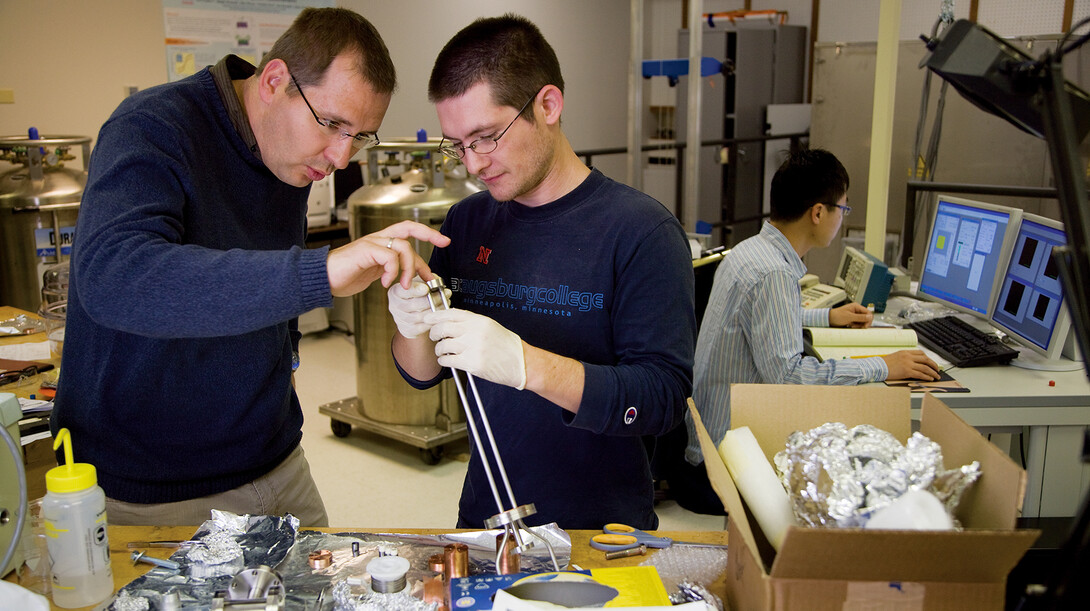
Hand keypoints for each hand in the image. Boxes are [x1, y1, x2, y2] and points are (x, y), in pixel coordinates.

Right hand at [326, 220, 450, 296]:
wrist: (323, 279)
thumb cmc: (346, 276)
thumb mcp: (377, 275)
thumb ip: (394, 272)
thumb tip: (413, 278)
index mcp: (382, 243)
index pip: (408, 232)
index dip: (427, 235)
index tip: (444, 241)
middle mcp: (378, 239)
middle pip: (408, 227)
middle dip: (429, 233)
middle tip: (443, 242)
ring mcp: (371, 243)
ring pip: (402, 246)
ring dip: (409, 267)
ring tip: (404, 284)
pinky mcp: (364, 250)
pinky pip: (388, 256)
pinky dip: (392, 271)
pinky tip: (385, 282)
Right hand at [388, 278, 448, 338]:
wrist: (413, 312)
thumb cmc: (417, 293)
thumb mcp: (420, 281)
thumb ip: (426, 278)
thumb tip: (436, 280)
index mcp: (395, 292)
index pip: (403, 291)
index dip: (415, 290)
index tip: (426, 288)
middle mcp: (395, 307)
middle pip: (413, 305)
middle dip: (431, 299)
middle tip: (445, 294)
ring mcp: (400, 320)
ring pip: (419, 317)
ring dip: (435, 310)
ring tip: (446, 303)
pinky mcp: (408, 330)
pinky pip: (423, 327)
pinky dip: (434, 321)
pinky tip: (441, 314)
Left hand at [425, 309, 526, 389]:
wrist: (521, 363)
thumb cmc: (506, 346)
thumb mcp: (490, 327)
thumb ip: (470, 323)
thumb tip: (448, 321)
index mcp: (479, 320)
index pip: (451, 313)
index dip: (435, 315)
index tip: (427, 318)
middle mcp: (475, 332)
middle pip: (442, 328)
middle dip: (434, 333)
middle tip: (435, 337)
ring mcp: (473, 348)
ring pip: (443, 345)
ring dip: (439, 349)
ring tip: (443, 351)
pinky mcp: (472, 364)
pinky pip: (447, 360)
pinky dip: (443, 360)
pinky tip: (447, 360)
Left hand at [830, 303, 873, 327]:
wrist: (829, 319)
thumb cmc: (837, 316)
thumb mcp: (849, 317)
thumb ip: (860, 317)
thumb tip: (870, 317)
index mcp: (856, 307)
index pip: (868, 313)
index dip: (869, 319)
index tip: (865, 326)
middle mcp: (857, 310)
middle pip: (866, 318)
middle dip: (863, 323)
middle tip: (857, 327)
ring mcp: (855, 315)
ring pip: (862, 322)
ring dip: (859, 325)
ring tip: (851, 326)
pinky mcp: (853, 320)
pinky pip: (858, 324)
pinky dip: (856, 326)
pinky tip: (850, 326)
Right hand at [883, 350, 939, 380]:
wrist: (877, 367)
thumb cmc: (884, 364)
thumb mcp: (895, 357)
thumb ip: (905, 358)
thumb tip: (913, 363)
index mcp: (905, 352)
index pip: (921, 353)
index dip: (928, 358)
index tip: (931, 362)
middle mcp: (908, 357)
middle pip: (926, 359)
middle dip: (933, 365)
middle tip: (937, 369)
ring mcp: (908, 364)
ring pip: (925, 367)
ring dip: (933, 372)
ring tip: (936, 376)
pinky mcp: (907, 371)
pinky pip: (920, 374)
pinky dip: (927, 377)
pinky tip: (930, 379)